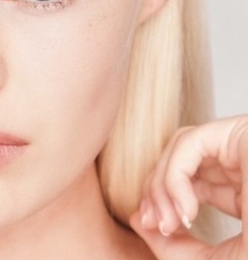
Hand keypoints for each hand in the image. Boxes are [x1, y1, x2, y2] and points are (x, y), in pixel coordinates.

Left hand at [130, 116, 247, 258]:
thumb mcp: (233, 258)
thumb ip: (186, 251)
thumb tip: (141, 223)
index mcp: (244, 192)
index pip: (190, 188)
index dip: (163, 204)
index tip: (148, 227)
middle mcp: (240, 165)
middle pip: (179, 165)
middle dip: (156, 194)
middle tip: (151, 223)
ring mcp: (239, 146)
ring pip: (178, 151)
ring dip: (162, 185)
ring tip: (170, 222)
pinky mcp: (237, 132)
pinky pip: (188, 143)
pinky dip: (175, 176)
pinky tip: (186, 209)